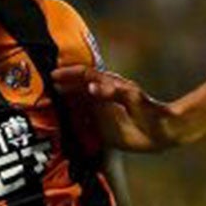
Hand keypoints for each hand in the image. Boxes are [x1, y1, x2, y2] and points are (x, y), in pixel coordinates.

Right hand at [51, 64, 181, 152]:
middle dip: (62, 85)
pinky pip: (83, 123)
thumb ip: (110, 91)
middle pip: (78, 87)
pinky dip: (72, 121)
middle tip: (43, 88)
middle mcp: (103, 97)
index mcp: (108, 85)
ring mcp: (102, 112)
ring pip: (79, 104)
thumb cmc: (149, 110)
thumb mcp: (130, 97)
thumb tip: (89, 86)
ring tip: (47, 103)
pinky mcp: (103, 128)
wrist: (162, 131)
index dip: (68, 74)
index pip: (84, 74)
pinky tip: (62, 125)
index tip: (52, 76)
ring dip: (64, 102)